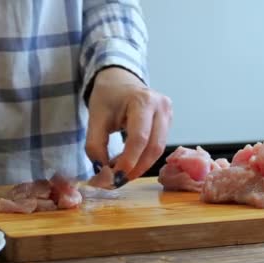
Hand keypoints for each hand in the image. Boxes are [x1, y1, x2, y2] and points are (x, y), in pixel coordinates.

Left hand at [86, 67, 172, 186]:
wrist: (119, 80)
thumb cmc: (107, 97)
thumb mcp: (95, 118)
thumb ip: (95, 146)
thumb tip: (102, 172)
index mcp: (143, 100)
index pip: (139, 138)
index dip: (128, 161)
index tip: (114, 177)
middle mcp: (161, 106)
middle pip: (153, 147)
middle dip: (135, 168)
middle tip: (117, 180)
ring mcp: (168, 114)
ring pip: (158, 150)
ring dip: (139, 166)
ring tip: (119, 171)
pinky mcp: (168, 123)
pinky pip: (158, 146)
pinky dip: (142, 159)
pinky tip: (127, 161)